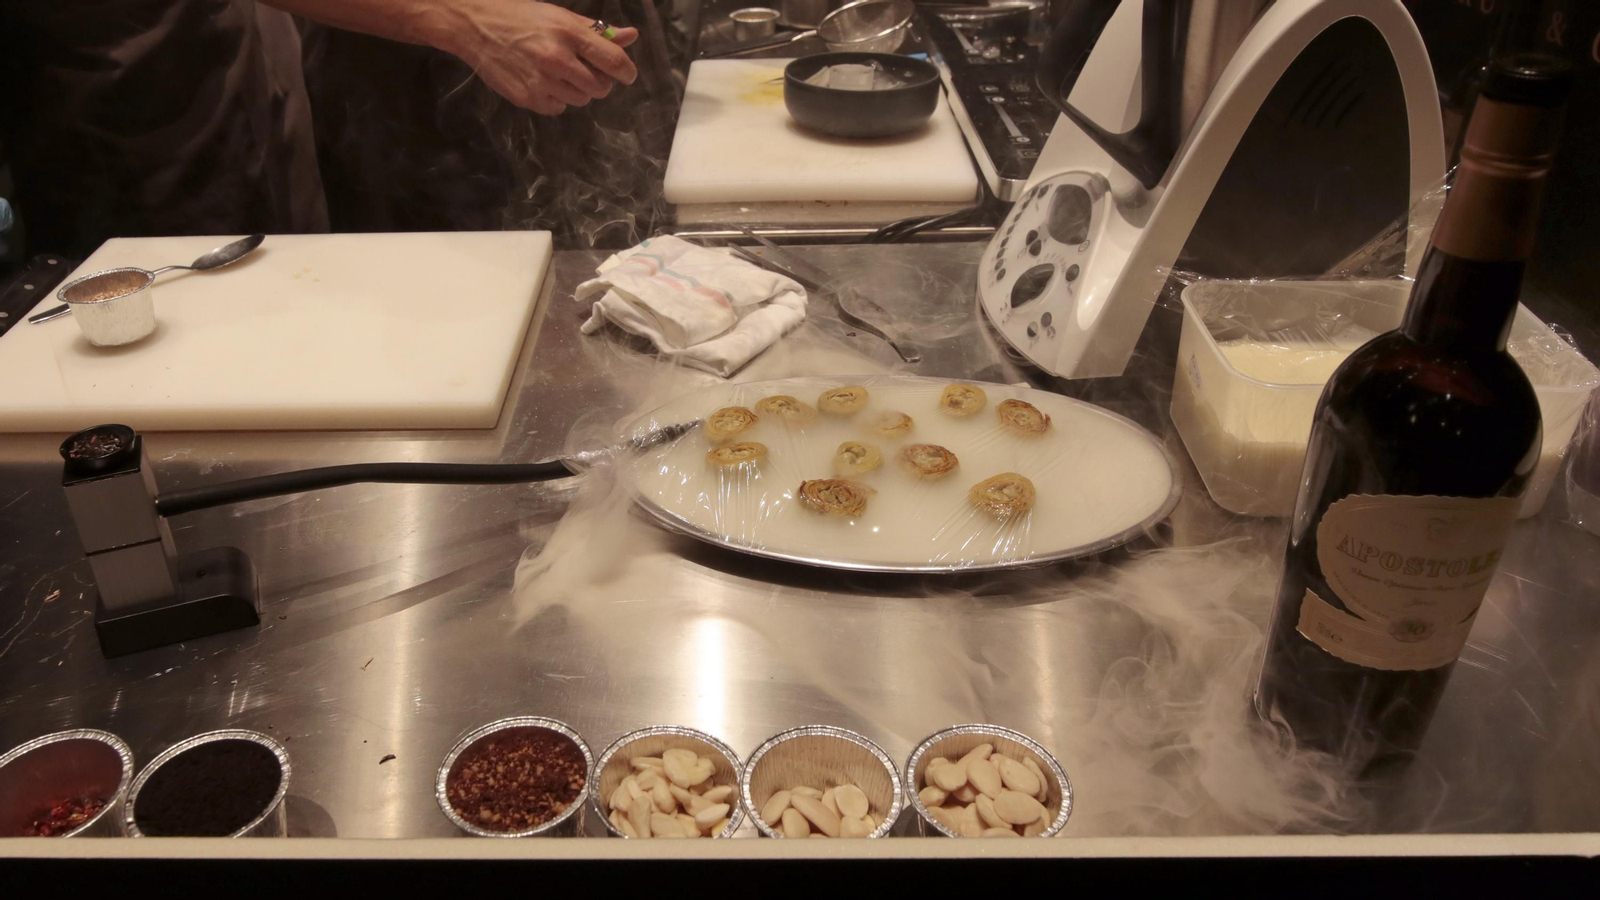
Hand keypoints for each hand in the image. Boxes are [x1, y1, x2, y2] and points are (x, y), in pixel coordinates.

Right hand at [433, 1, 639, 114]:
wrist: (474, 26)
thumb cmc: (521, 17)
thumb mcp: (559, 16)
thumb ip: (596, 30)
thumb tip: (630, 36)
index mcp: (568, 32)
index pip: (613, 60)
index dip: (627, 71)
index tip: (627, 74)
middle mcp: (557, 58)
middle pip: (600, 87)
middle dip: (599, 81)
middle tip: (585, 70)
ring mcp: (541, 81)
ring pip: (581, 100)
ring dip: (578, 90)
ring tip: (560, 73)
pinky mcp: (527, 98)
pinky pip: (559, 108)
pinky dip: (557, 99)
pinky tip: (543, 81)